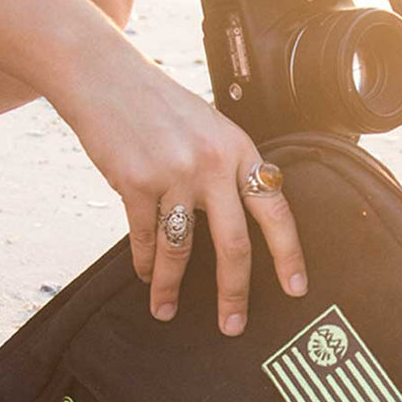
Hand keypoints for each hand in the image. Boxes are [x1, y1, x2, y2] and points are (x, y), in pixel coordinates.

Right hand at [67, 58, 306, 335]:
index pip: (275, 210)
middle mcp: (213, 163)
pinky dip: (143, 264)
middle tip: (233, 325)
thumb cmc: (158, 104)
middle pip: (233, 243)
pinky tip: (144, 276)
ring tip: (165, 310)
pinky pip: (144, 238)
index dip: (288, 254)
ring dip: (171, 287)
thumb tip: (239, 221)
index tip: (296, 289)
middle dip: (233, 292)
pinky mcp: (135, 182)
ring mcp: (174, 173)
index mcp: (239, 149)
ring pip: (180, 249)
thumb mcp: (208, 127)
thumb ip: (227, 168)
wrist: (105, 76)